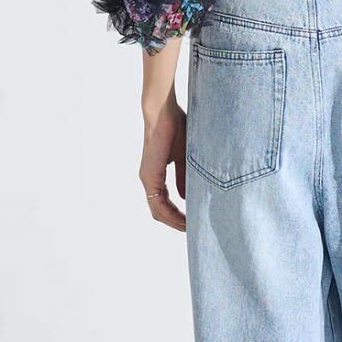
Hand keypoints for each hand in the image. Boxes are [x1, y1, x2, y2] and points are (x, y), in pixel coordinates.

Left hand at [139, 95, 186, 231]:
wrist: (163, 111)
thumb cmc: (175, 126)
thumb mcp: (185, 157)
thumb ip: (185, 177)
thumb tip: (187, 196)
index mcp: (155, 174)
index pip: (164, 203)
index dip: (178, 215)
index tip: (193, 220)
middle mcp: (149, 179)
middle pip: (160, 212)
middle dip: (177, 223)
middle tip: (194, 230)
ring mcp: (147, 179)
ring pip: (158, 212)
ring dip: (175, 222)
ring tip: (192, 228)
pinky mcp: (150, 176)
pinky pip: (159, 205)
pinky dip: (171, 215)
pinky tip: (185, 219)